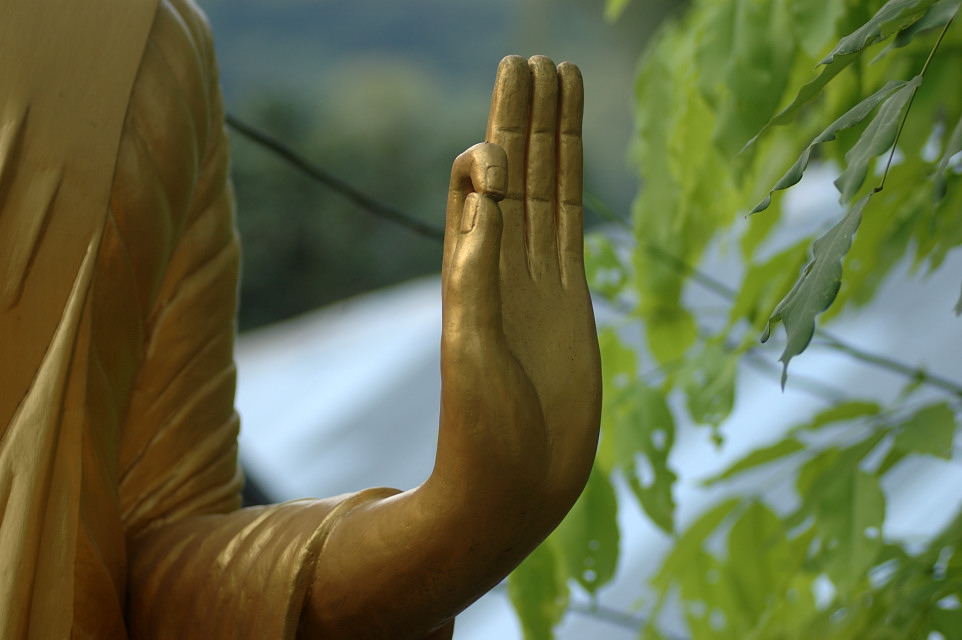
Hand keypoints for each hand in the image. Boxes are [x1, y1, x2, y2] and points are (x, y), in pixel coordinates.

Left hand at [433, 55, 601, 531]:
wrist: (514, 486)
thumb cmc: (480, 428)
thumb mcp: (471, 344)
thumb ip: (478, 267)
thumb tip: (486, 180)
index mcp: (468, 269)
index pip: (479, 182)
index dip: (492, 136)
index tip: (507, 94)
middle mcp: (501, 265)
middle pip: (517, 172)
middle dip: (525, 115)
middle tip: (536, 57)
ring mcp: (539, 280)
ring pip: (548, 191)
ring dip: (552, 137)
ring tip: (562, 79)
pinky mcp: (570, 301)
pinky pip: (573, 229)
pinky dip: (574, 186)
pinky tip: (575, 153)